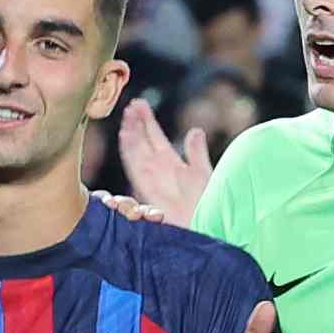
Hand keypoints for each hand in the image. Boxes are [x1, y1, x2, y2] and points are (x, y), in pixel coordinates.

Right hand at [109, 95, 205, 224]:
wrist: (207, 228)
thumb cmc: (207, 206)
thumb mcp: (203, 174)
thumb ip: (196, 153)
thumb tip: (195, 131)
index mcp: (170, 166)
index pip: (154, 138)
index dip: (146, 121)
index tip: (139, 104)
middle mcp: (157, 172)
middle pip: (142, 143)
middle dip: (135, 124)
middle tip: (131, 104)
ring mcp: (152, 181)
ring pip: (136, 152)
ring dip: (131, 133)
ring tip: (128, 114)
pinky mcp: (149, 191)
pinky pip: (135, 168)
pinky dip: (130, 151)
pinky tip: (126, 134)